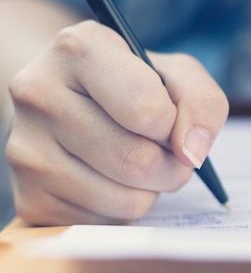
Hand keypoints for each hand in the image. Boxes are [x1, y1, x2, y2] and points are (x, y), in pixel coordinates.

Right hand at [6, 21, 228, 224]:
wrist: (69, 103)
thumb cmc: (132, 86)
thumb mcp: (176, 74)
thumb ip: (202, 101)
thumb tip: (191, 153)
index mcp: (78, 49)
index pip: (147, 109)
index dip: (174, 124)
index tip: (170, 121)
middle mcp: (39, 94)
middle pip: (138, 162)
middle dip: (171, 165)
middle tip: (166, 151)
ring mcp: (25, 150)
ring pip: (125, 201)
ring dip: (150, 190)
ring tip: (136, 161)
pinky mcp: (29, 199)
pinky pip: (106, 224)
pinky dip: (123, 210)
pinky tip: (109, 180)